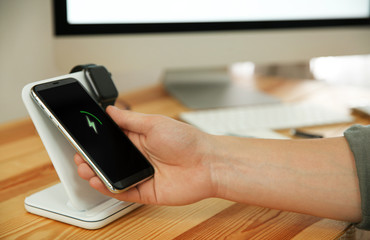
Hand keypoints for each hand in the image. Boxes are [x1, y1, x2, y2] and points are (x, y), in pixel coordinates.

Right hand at [74, 106, 215, 204]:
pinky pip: (123, 192)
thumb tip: (111, 109)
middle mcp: (139, 157)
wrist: (208, 164)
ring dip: (96, 174)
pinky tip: (99, 181)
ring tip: (85, 168)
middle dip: (93, 158)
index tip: (83, 139)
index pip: (112, 140)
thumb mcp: (154, 123)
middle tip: (81, 156)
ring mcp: (142, 174)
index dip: (97, 141)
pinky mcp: (146, 191)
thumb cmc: (187, 141)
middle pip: (110, 160)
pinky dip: (109, 189)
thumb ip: (130, 120)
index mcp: (140, 139)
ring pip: (113, 177)